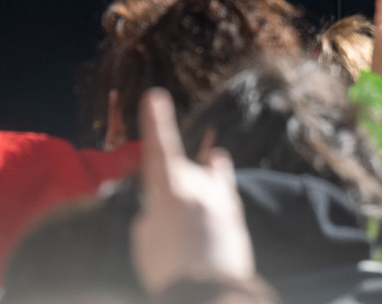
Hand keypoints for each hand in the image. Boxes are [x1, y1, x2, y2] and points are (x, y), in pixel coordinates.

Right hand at [131, 87, 257, 296]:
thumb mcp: (144, 240)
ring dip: (206, 174)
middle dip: (174, 178)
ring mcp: (221, 202)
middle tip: (166, 205)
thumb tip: (160, 212)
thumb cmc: (166, 269)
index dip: (156, 120)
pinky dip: (217, 198)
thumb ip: (151, 217)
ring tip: (205, 175)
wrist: (208, 295)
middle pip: (187, 167)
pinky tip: (213, 209)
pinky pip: (226, 197)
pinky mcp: (237, 219)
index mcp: (170, 188)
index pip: (160, 146)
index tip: (155, 96)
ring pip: (214, 174)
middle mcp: (199, 187)